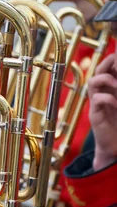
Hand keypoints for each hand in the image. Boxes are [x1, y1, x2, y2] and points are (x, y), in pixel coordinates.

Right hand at [88, 52, 116, 170]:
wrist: (115, 147)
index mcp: (111, 88)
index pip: (108, 65)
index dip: (114, 59)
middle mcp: (102, 93)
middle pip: (98, 69)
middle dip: (109, 63)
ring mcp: (96, 104)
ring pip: (92, 81)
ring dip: (105, 79)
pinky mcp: (95, 115)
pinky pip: (97, 100)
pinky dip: (108, 99)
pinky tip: (116, 105)